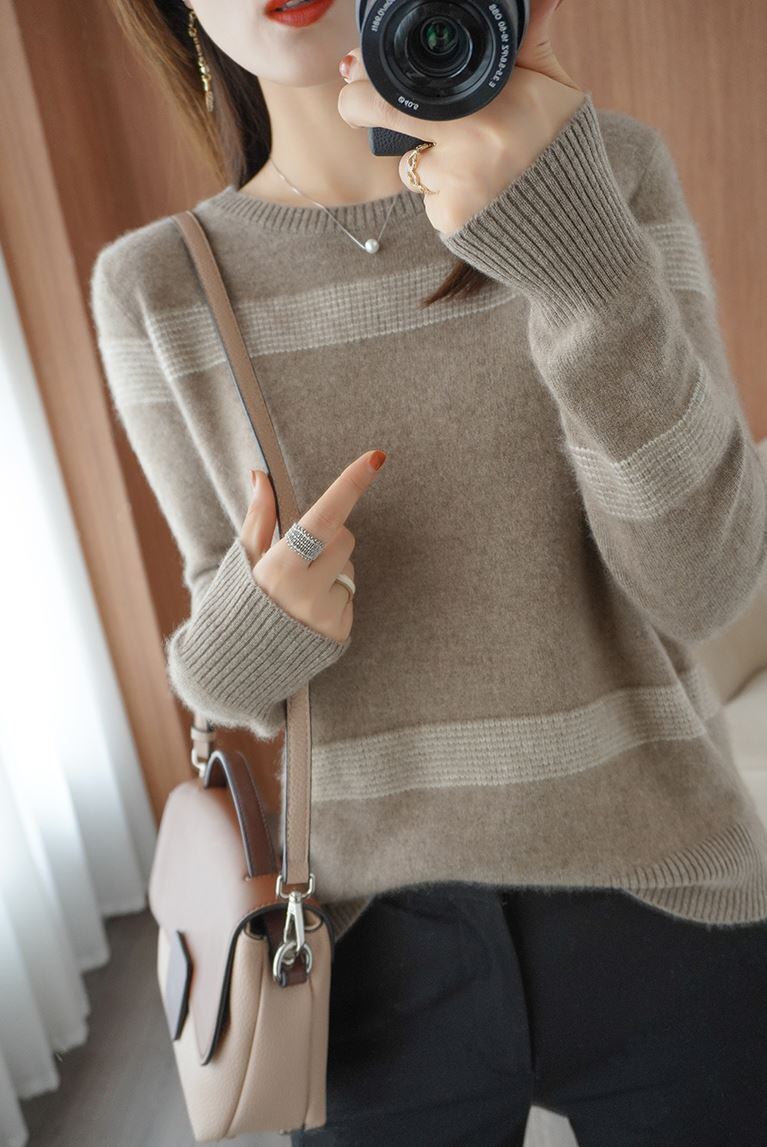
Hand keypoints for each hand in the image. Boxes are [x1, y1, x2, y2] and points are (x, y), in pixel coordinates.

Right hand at [239, 450, 386, 642]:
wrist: (239, 666)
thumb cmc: (239, 603)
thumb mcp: (244, 560)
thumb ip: (258, 517)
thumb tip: (261, 475)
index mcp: (280, 567)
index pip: (324, 517)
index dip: (350, 485)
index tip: (376, 457)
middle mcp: (307, 592)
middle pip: (345, 539)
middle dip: (329, 537)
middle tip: (300, 556)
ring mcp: (327, 615)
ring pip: (350, 568)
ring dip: (332, 570)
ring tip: (300, 591)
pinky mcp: (341, 632)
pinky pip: (350, 597)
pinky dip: (334, 596)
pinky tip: (309, 611)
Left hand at [337, 0, 584, 236]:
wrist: (574, 226)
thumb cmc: (561, 150)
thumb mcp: (553, 88)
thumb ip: (531, 42)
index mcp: (492, 98)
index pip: (408, 78)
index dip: (372, 71)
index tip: (358, 67)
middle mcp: (470, 139)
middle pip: (380, 113)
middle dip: (357, 106)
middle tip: (355, 102)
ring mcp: (456, 183)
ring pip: (409, 162)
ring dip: (424, 160)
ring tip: (469, 163)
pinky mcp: (448, 219)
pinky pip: (427, 198)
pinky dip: (442, 195)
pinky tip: (475, 194)